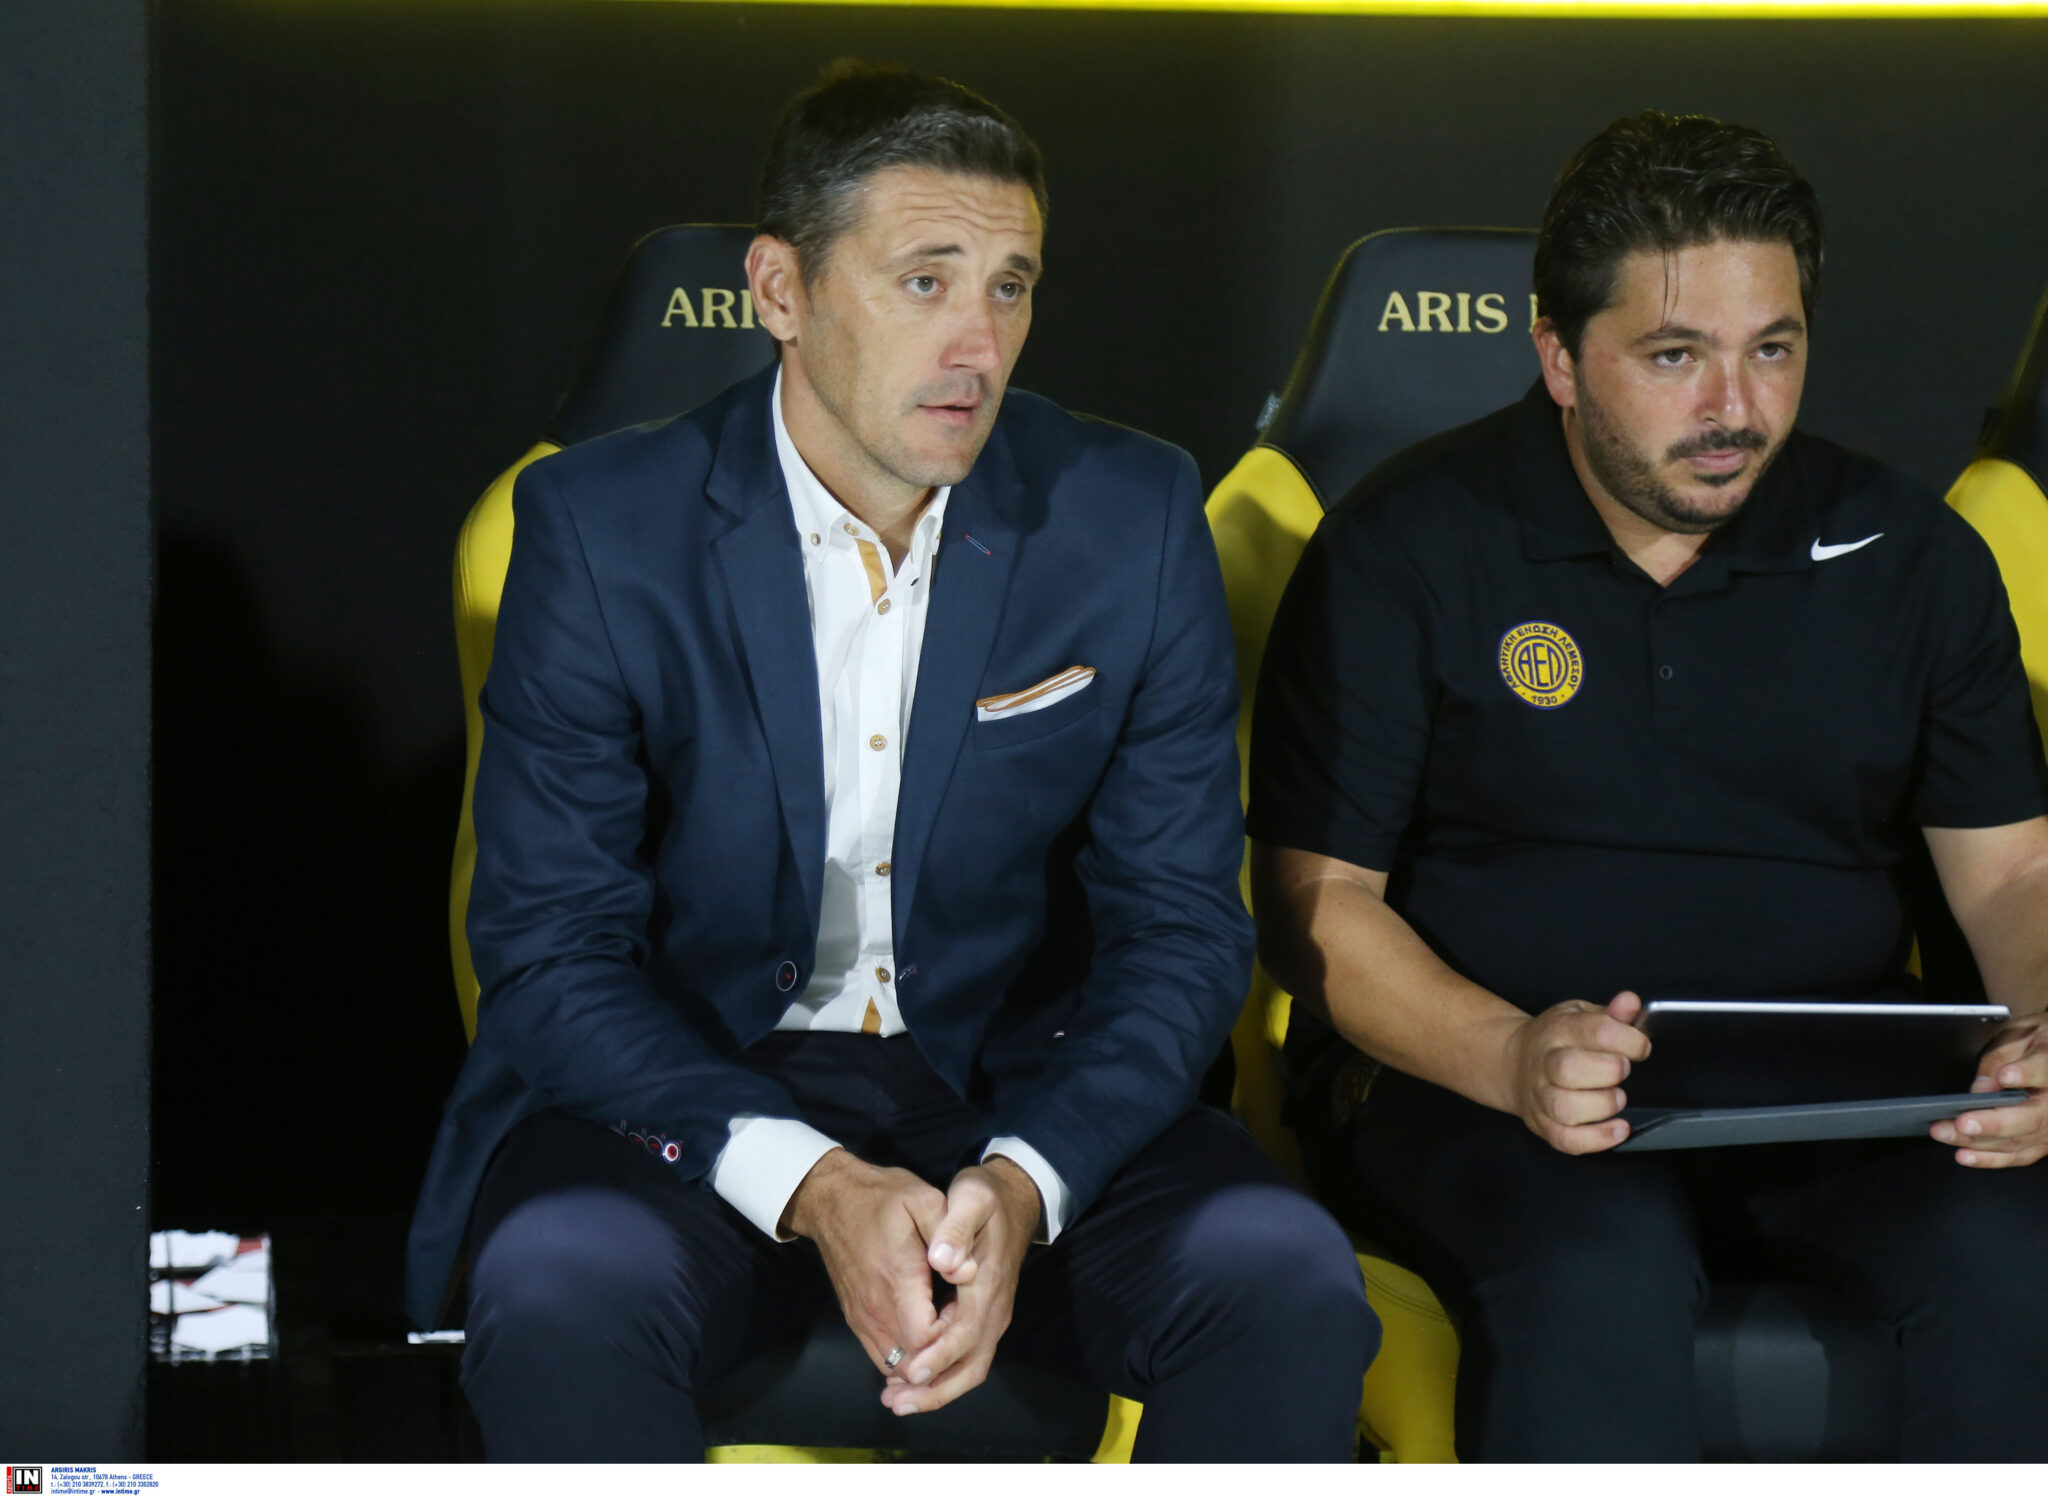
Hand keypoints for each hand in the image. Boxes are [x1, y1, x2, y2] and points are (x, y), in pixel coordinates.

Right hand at [784, 1149, 948, 1376]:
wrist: (831, 1199)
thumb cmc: (882, 1197)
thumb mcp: (923, 1200)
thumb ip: (951, 1236)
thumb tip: (969, 1272)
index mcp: (897, 1279)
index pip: (927, 1339)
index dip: (953, 1335)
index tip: (964, 1310)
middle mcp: (876, 1308)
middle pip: (914, 1362)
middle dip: (942, 1353)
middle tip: (958, 1322)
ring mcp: (862, 1318)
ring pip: (896, 1367)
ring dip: (924, 1361)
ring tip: (944, 1332)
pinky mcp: (855, 1320)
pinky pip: (882, 1357)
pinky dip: (905, 1359)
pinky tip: (924, 1337)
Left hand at [882, 1157, 1040, 1416]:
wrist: (1013, 1199)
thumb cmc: (986, 1198)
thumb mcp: (971, 1197)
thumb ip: (956, 1227)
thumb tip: (944, 1261)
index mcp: (989, 1283)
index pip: (967, 1332)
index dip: (939, 1356)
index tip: (911, 1373)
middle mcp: (995, 1308)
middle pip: (971, 1365)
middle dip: (936, 1390)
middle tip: (896, 1403)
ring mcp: (992, 1316)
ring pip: (970, 1367)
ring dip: (937, 1389)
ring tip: (896, 1401)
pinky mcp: (983, 1318)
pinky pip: (966, 1358)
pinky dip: (941, 1375)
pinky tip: (910, 1379)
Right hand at [1501, 990, 1652, 1153]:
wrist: (1512, 1064)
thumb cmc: (1558, 1040)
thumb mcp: (1580, 1015)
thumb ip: (1610, 1013)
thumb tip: (1630, 1003)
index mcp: (1557, 1030)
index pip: (1595, 1031)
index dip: (1628, 1040)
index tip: (1641, 1046)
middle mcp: (1544, 1063)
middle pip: (1569, 1069)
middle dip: (1609, 1071)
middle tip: (1623, 1070)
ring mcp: (1541, 1097)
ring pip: (1565, 1108)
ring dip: (1601, 1105)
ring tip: (1617, 1097)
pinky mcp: (1544, 1125)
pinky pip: (1566, 1140)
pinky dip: (1596, 1140)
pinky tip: (1618, 1129)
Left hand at [1932, 1012, 2047, 1167]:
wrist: (2046, 1052)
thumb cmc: (2029, 1042)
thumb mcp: (2013, 1038)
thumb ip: (1998, 1061)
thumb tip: (1983, 1089)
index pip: (2043, 1068)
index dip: (2026, 1073)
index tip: (2006, 1076)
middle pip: (2031, 1117)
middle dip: (1992, 1123)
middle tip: (1960, 1121)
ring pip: (2020, 1140)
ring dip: (1980, 1142)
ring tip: (1947, 1134)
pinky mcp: (2043, 1142)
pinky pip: (2019, 1155)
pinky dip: (1990, 1158)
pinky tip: (1964, 1155)